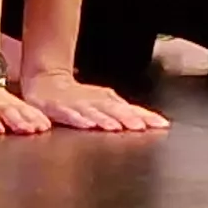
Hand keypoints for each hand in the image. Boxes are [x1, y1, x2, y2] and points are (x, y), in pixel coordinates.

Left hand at [0, 78, 53, 134]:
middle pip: (4, 114)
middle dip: (14, 122)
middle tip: (23, 131)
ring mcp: (6, 105)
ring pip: (19, 113)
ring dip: (28, 121)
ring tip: (38, 129)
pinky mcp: (16, 106)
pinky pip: (28, 112)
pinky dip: (36, 118)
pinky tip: (45, 126)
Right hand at [20, 73, 169, 132]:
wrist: (46, 81)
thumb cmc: (78, 97)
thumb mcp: (104, 102)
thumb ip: (126, 113)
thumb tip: (154, 122)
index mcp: (108, 101)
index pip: (132, 109)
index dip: (146, 116)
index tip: (161, 124)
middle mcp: (95, 101)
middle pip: (114, 109)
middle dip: (127, 118)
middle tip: (140, 126)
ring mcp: (76, 104)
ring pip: (93, 111)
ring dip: (104, 119)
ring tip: (115, 127)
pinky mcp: (57, 107)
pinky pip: (68, 114)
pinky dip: (78, 119)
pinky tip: (86, 124)